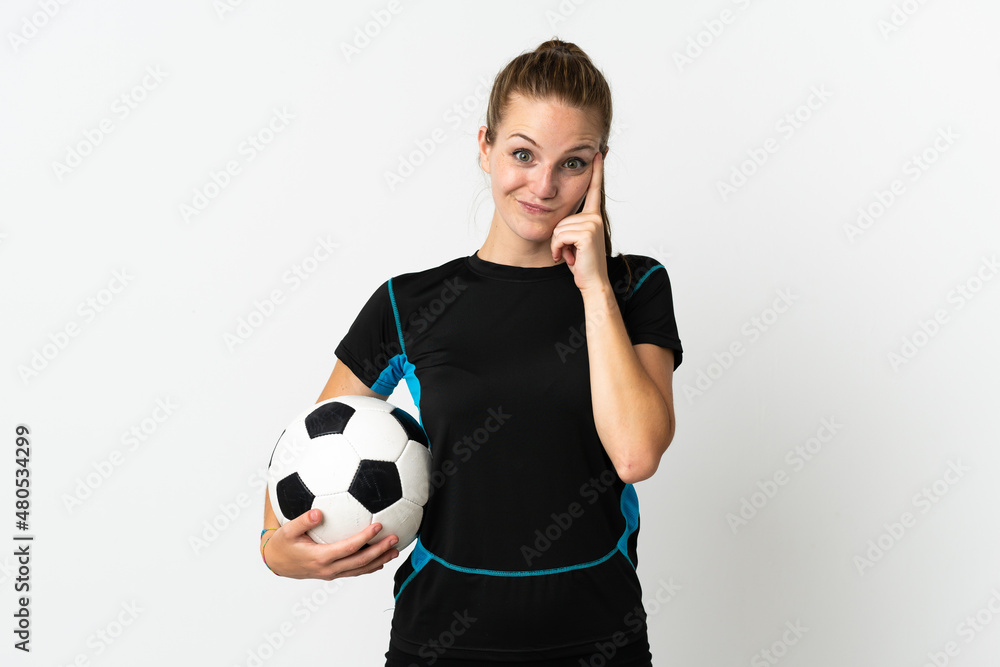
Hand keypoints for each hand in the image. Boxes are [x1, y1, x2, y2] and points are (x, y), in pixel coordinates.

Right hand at [262, 509, 398, 579]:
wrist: (276, 563)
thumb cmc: (282, 544)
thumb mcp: (287, 531)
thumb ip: (303, 521)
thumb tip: (318, 512)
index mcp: (320, 557)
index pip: (349, 547)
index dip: (365, 537)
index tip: (379, 526)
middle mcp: (328, 568)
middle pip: (360, 561)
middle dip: (379, 551)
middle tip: (395, 539)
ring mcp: (331, 573)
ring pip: (360, 569)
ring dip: (379, 560)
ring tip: (395, 550)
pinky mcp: (332, 573)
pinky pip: (354, 571)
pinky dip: (369, 567)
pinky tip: (380, 560)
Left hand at [550, 150, 609, 292]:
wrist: (593, 282)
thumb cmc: (582, 263)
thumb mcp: (574, 241)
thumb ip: (570, 227)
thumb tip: (562, 221)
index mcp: (593, 217)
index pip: (593, 191)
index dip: (596, 171)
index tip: (599, 153)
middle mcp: (595, 217)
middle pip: (561, 218)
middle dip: (559, 239)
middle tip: (571, 251)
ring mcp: (592, 224)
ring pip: (558, 228)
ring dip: (558, 246)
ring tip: (571, 255)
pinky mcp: (587, 233)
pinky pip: (559, 236)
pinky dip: (559, 250)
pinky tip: (570, 258)